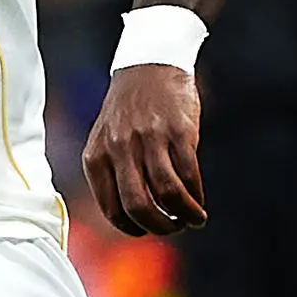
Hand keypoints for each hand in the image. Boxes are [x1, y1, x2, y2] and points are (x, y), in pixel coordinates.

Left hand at [85, 64, 208, 236]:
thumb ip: (112, 173)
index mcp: (97, 156)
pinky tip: (199, 201)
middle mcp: (120, 149)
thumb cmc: (128, 110)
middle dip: (160, 226)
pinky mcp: (178, 132)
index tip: (146, 231)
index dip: (132, 228)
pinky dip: (196, 196)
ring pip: (167, 194)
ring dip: (184, 215)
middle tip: (173, 228)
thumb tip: (132, 217)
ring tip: (193, 219)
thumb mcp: (106, 140)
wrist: (149, 66)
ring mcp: (150, 140)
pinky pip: (188, 175)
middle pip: (140, 206)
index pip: (112, 209)